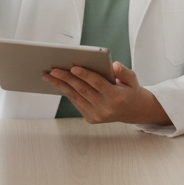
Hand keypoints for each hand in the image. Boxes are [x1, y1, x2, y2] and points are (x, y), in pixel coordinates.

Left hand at [44, 62, 168, 125]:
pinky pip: (77, 103)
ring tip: (49, 76)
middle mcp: (106, 108)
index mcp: (117, 97)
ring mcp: (98, 115)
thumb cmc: (131, 91)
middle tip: (53, 70)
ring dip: (61, 86)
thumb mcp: (132, 79)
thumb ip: (124, 72)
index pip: (98, 84)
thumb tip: (114, 65)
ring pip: (76, 97)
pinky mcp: (91, 119)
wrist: (134, 111)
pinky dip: (67, 92)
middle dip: (66, 79)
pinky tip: (58, 84)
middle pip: (83, 90)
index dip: (85, 75)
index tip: (73, 67)